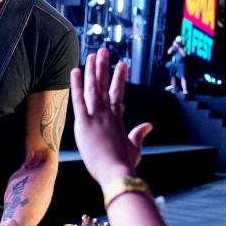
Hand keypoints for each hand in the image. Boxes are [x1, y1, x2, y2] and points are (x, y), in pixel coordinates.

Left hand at [70, 48, 152, 185]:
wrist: (117, 173)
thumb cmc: (124, 165)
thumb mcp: (134, 149)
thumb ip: (139, 135)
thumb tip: (149, 125)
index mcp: (118, 121)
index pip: (118, 95)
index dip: (119, 80)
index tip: (121, 65)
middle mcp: (108, 115)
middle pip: (106, 86)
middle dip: (104, 68)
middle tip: (103, 51)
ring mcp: (97, 117)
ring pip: (94, 89)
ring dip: (93, 70)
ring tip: (93, 54)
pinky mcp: (84, 123)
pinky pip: (79, 100)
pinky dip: (77, 85)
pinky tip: (76, 71)